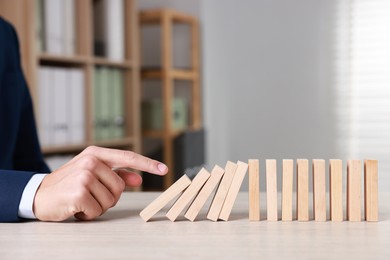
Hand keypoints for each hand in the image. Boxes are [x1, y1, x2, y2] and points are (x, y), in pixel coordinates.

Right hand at [33, 146, 167, 220]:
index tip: (164, 169)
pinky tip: (76, 207)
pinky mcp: (79, 191)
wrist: (38, 194)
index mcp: (96, 154)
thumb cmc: (68, 184)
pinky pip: (97, 210)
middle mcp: (91, 161)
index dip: (147, 164)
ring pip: (111, 200)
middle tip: (90, 196)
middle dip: (108, 197)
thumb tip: (138, 178)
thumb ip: (116, 174)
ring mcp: (85, 175)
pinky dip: (89, 214)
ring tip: (82, 200)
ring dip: (98, 206)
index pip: (128, 157)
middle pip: (120, 187)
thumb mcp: (92, 174)